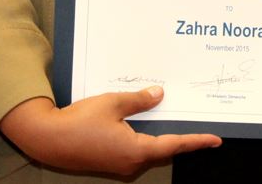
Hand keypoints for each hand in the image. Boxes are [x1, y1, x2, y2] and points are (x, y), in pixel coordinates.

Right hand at [0, 88, 220, 175]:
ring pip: (149, 151)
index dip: (196, 141)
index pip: (174, 145)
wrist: (46, 139)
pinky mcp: (109, 163)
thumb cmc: (79, 121)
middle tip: (200, 128)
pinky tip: (146, 125)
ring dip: (161, 138)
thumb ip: (139, 100)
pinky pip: (134, 151)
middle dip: (180, 138)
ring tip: (175, 121)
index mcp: (136, 150)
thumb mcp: (113, 103)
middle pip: (163, 150)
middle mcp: (130, 163)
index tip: (215, 141)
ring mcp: (119, 165)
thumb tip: (160, 95)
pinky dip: (145, 139)